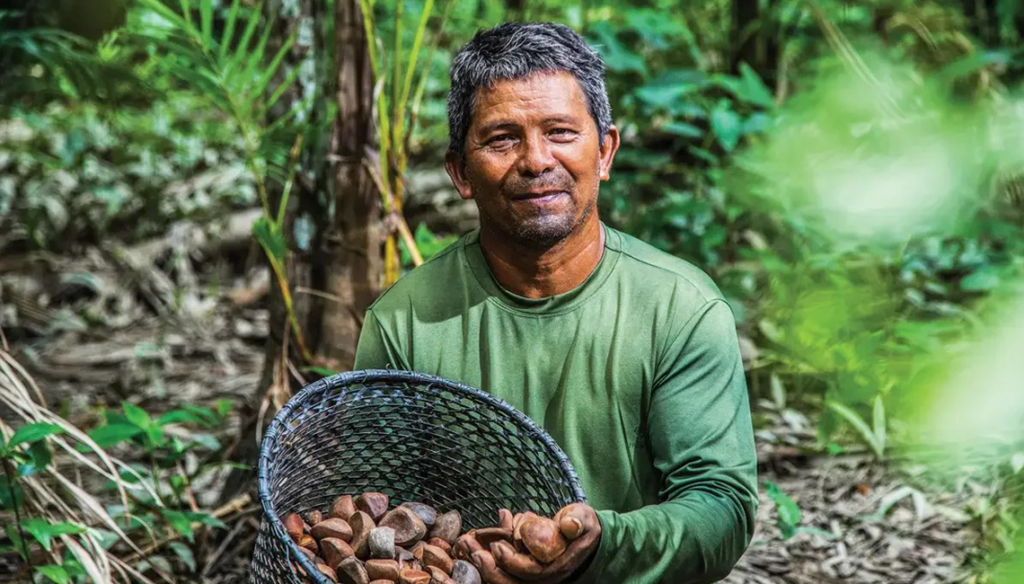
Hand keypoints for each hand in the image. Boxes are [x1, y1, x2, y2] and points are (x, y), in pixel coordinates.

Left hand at [455, 503, 601, 583]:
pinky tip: (473, 542)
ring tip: (466, 543)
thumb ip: (577, 522)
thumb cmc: (582, 526)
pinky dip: (485, 558)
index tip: (497, 546)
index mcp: (557, 568)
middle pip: (511, 582)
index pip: (531, 572)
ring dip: (482, 563)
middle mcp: (542, 577)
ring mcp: (530, 575)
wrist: (584, 535)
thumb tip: (569, 525)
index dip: (512, 561)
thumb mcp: (584, 520)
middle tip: (471, 549)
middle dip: (489, 568)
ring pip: (503, 579)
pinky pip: (500, 570)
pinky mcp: (521, 568)